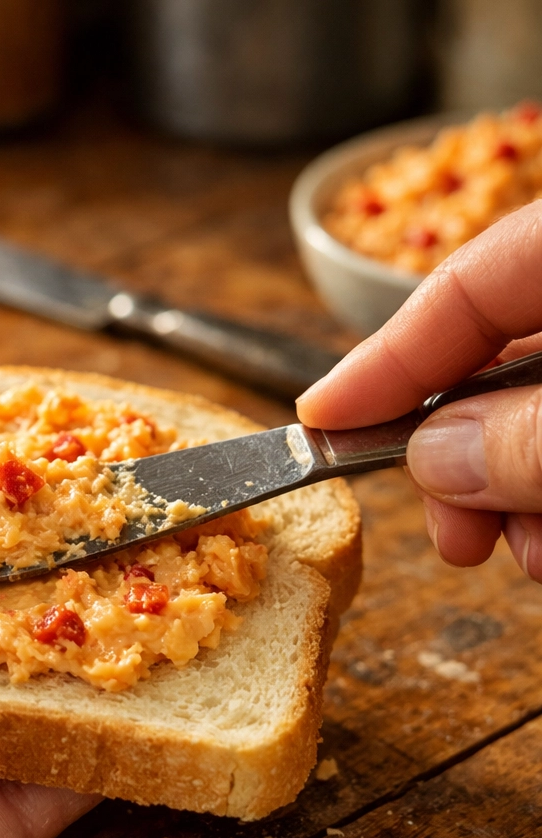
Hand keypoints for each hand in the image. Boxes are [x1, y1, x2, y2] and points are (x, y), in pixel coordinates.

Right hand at [298, 199, 541, 579]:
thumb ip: (534, 437)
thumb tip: (438, 457)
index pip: (465, 284)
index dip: (383, 358)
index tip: (316, 423)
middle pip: (495, 360)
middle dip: (458, 456)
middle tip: (449, 530)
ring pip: (536, 413)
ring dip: (510, 490)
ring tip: (522, 554)